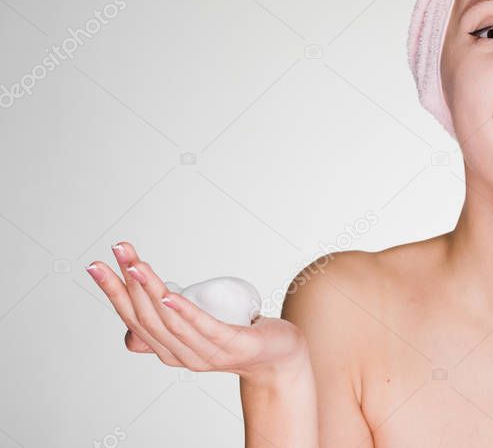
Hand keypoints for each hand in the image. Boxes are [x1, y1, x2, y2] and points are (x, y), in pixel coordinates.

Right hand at [86, 241, 307, 384]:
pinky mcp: (231, 345)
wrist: (279, 357)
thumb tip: (147, 306)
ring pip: (169, 320)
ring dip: (149, 289)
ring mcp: (205, 353)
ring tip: (136, 264)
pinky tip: (168, 295)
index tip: (97, 265)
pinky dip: (182, 311)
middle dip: (126, 283)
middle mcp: (180, 355)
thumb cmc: (238, 336)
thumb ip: (172, 321)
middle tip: (116, 250)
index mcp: (168, 350)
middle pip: (145, 317)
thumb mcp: (199, 328)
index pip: (132, 319)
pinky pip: (202, 327)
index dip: (113, 293)